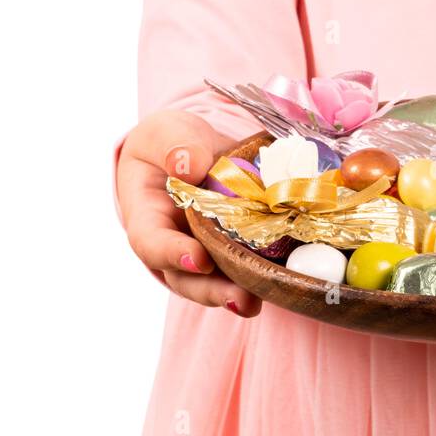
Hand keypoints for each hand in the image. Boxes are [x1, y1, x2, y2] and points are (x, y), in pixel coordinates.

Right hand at [117, 110, 261, 316]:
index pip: (151, 242)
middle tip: (241, 300)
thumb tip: (188, 166)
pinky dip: (266, 276)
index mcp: (147, 217)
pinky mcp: (239, 252)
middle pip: (187, 279)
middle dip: (213, 292)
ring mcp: (208, 254)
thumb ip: (173, 145)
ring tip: (260, 303)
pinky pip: (250, 269)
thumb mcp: (165, 132)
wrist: (200, 150)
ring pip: (219, 283)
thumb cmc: (172, 143)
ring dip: (240, 294)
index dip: (172, 255)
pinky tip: (287, 281)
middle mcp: (175, 245)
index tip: (198, 259)